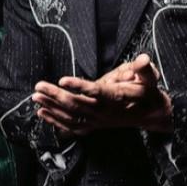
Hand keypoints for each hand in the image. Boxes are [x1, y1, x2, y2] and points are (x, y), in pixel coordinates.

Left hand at [33, 54, 172, 135]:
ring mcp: (98, 122)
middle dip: (55, 96)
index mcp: (116, 98)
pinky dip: (56, 121)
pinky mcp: (93, 125)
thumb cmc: (147, 93)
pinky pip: (71, 127)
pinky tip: (42, 114)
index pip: (95, 92)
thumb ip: (144, 69)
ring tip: (36, 98)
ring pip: (71, 117)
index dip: (79, 86)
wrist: (150, 116)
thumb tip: (144, 58)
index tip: (62, 80)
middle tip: (39, 86)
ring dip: (51, 108)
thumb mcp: (149, 78)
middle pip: (77, 105)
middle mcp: (105, 113)